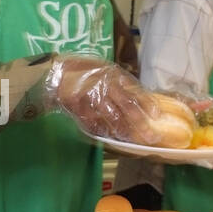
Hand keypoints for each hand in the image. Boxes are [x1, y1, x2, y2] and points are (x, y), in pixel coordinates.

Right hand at [45, 56, 191, 146]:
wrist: (55, 75)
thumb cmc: (84, 72)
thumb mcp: (105, 70)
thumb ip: (120, 83)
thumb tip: (142, 99)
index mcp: (113, 74)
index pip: (134, 91)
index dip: (147, 104)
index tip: (156, 116)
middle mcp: (104, 84)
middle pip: (126, 106)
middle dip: (139, 123)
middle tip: (150, 136)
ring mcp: (91, 96)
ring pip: (111, 118)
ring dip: (123, 131)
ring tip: (131, 141)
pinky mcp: (78, 107)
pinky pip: (94, 123)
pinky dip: (102, 132)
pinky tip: (110, 138)